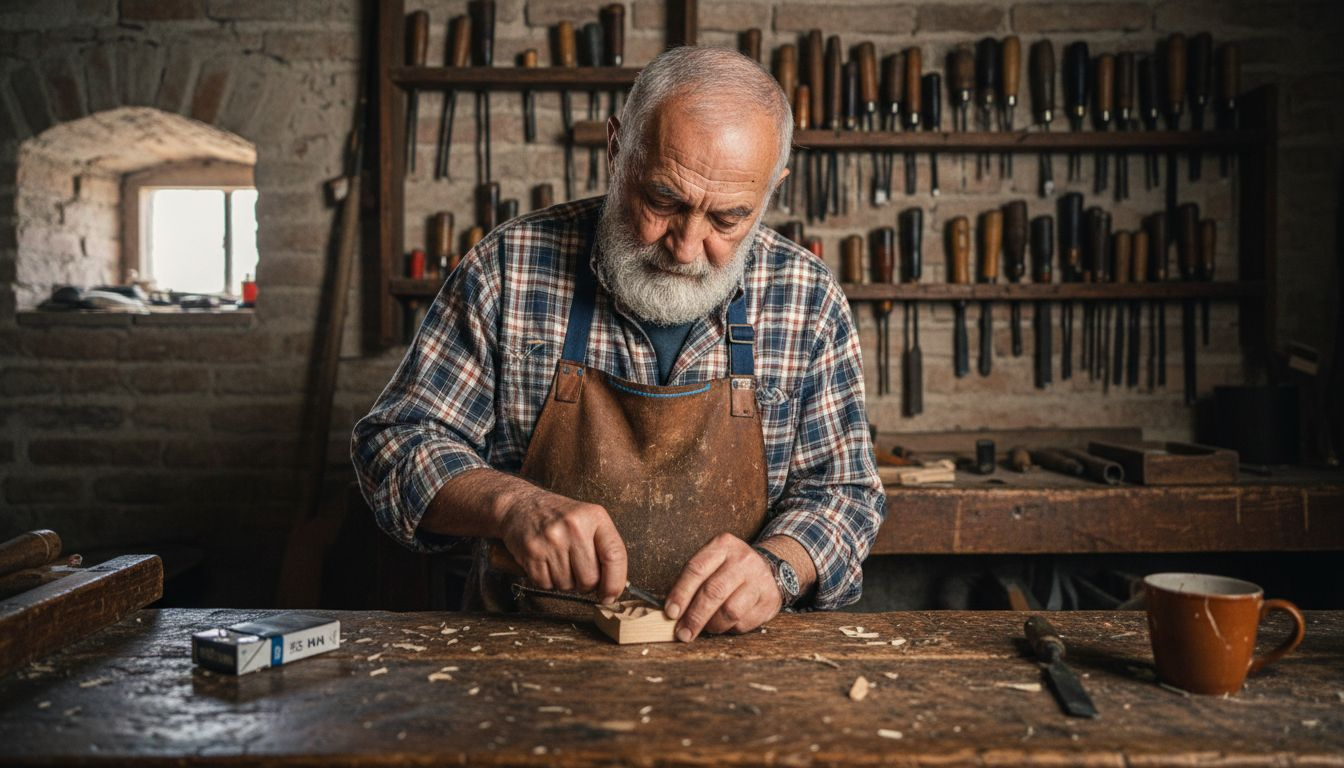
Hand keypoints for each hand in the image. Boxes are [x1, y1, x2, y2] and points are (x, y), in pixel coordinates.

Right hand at [498, 486, 627, 603]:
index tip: (610, 595)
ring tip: (559, 561)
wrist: (519, 505)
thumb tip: (614, 587)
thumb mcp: (588, 519)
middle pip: (590, 579)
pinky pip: (546, 585)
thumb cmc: (558, 516)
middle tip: (578, 572)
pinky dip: (547, 581)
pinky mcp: (532, 552)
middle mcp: (573, 527)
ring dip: (565, 582)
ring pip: (567, 586)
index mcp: (594, 517)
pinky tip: (545, 563)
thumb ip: (604, 547)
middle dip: (585, 585)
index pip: (614, 556)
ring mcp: (551, 540)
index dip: (615, 583)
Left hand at [663, 533, 781, 641]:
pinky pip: (744, 622)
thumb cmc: (730, 569)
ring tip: (707, 627)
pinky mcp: (770, 600)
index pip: (696, 569)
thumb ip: (692, 582)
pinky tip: (727, 623)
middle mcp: (743, 559)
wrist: (769, 568)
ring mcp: (759, 579)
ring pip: (730, 611)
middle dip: (694, 617)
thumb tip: (672, 611)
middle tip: (683, 632)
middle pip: (713, 592)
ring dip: (713, 625)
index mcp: (723, 545)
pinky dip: (730, 628)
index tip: (671, 613)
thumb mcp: (712, 562)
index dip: (681, 593)